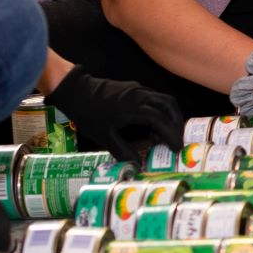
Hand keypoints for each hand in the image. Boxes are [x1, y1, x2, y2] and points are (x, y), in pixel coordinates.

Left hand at [47, 66, 183, 165]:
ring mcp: (138, 89)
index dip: (171, 135)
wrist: (75, 90)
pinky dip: (159, 111)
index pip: (161, 120)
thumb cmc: (88, 113)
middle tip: (176, 140)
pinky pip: (154, 98)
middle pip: (169, 105)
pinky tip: (150, 125)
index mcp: (134, 108)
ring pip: (163, 100)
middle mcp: (140, 95)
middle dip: (177, 123)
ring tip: (161, 135)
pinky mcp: (134, 88)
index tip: (177, 148)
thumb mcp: (104, 136)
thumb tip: (137, 164)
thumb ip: (122, 151)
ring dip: (168, 116)